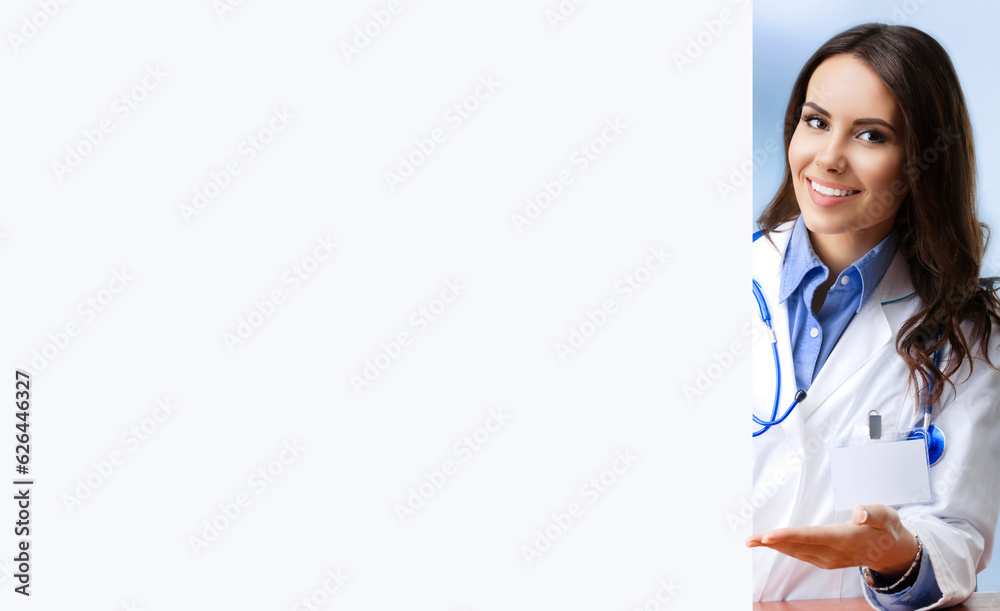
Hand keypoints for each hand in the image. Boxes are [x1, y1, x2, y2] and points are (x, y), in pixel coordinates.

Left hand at [746, 504, 918, 579]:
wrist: (893, 552)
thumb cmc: (886, 529)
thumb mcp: (886, 515)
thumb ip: (872, 513)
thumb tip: (858, 512)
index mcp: (844, 538)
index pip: (810, 537)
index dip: (788, 536)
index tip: (768, 536)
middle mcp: (833, 552)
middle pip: (797, 546)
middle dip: (771, 543)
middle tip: (749, 539)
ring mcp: (828, 558)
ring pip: (796, 552)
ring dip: (773, 547)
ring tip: (752, 541)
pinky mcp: (826, 560)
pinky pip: (800, 554)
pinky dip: (784, 549)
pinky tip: (772, 545)